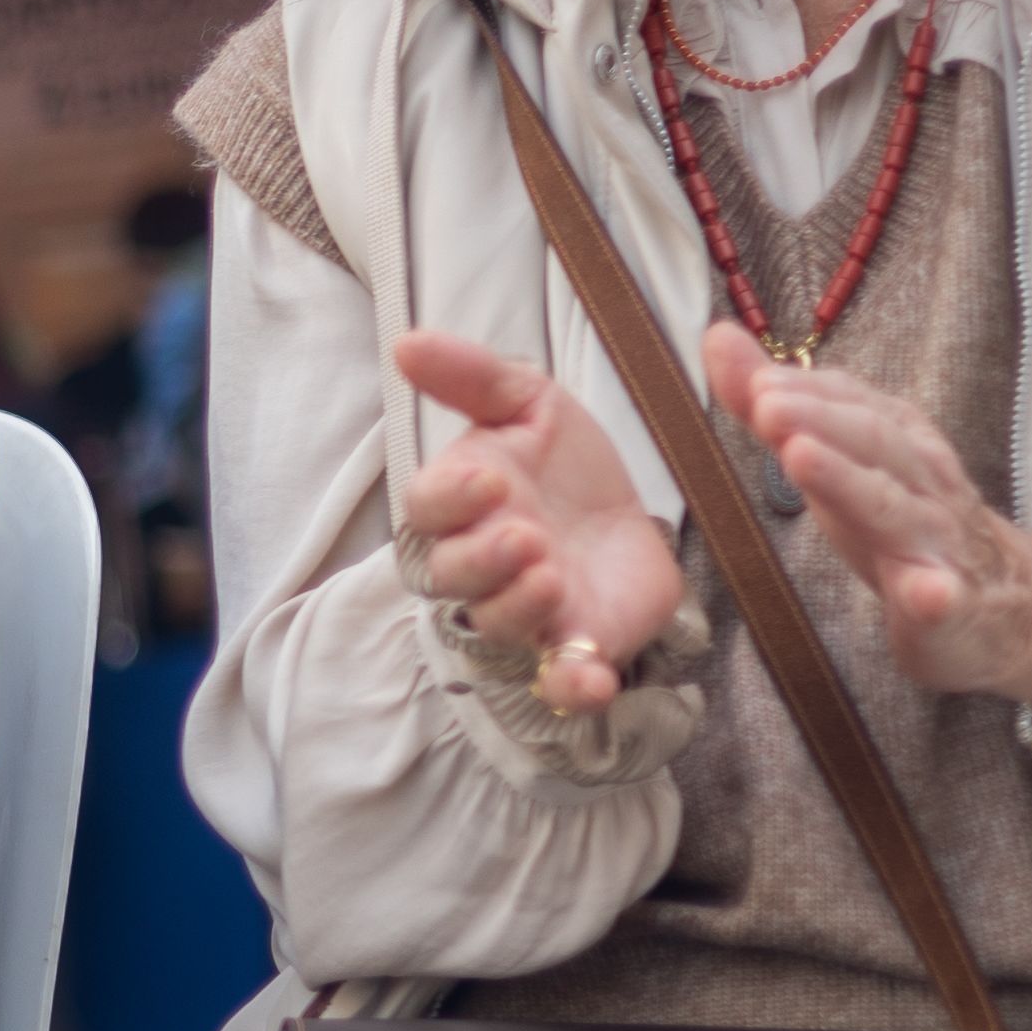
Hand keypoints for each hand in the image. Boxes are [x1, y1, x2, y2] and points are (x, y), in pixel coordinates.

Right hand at [391, 329, 687, 714]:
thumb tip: (405, 341)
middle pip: (451, 577)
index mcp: (461, 505)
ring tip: (552, 576)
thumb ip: (470, 376)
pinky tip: (589, 681)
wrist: (627, 520)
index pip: (427, 510)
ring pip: (498, 624)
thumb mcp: (528, 403)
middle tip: (524, 536)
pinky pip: (559, 683)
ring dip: (518, 607)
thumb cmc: (561, 464)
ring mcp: (526, 612)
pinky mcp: (576, 648)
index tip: (488, 478)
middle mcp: (482, 566)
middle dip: (481, 560)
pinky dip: (570, 689)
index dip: (449, 500)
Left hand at [708, 325, 1031, 724]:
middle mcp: (920, 480)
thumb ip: (774, 405)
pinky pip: (945, 596)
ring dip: (851, 482)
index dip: (803, 389)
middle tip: (765, 406)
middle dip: (818, 420)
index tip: (756, 380)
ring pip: (895, 508)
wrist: (1002, 595)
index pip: (848, 403)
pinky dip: (937, 593)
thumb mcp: (832, 457)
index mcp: (894, 440)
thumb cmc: (899, 517)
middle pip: (870, 443)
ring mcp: (938, 541)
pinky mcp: (951, 602)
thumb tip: (718, 337)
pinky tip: (928, 593)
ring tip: (802, 458)